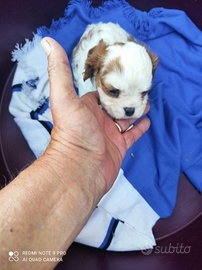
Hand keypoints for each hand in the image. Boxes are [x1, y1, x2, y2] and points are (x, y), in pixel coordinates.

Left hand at [41, 37, 149, 196]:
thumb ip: (60, 71)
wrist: (80, 169)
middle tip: (139, 85)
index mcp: (87, 107)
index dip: (111, 82)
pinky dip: (140, 127)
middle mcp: (98, 120)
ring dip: (135, 109)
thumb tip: (48, 42)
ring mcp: (110, 133)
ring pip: (126, 118)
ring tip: (145, 100)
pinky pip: (132, 134)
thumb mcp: (64, 98)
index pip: (101, 91)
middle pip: (116, 104)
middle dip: (126, 95)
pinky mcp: (120, 146)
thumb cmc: (72, 134)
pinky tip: (147, 119)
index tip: (122, 72)